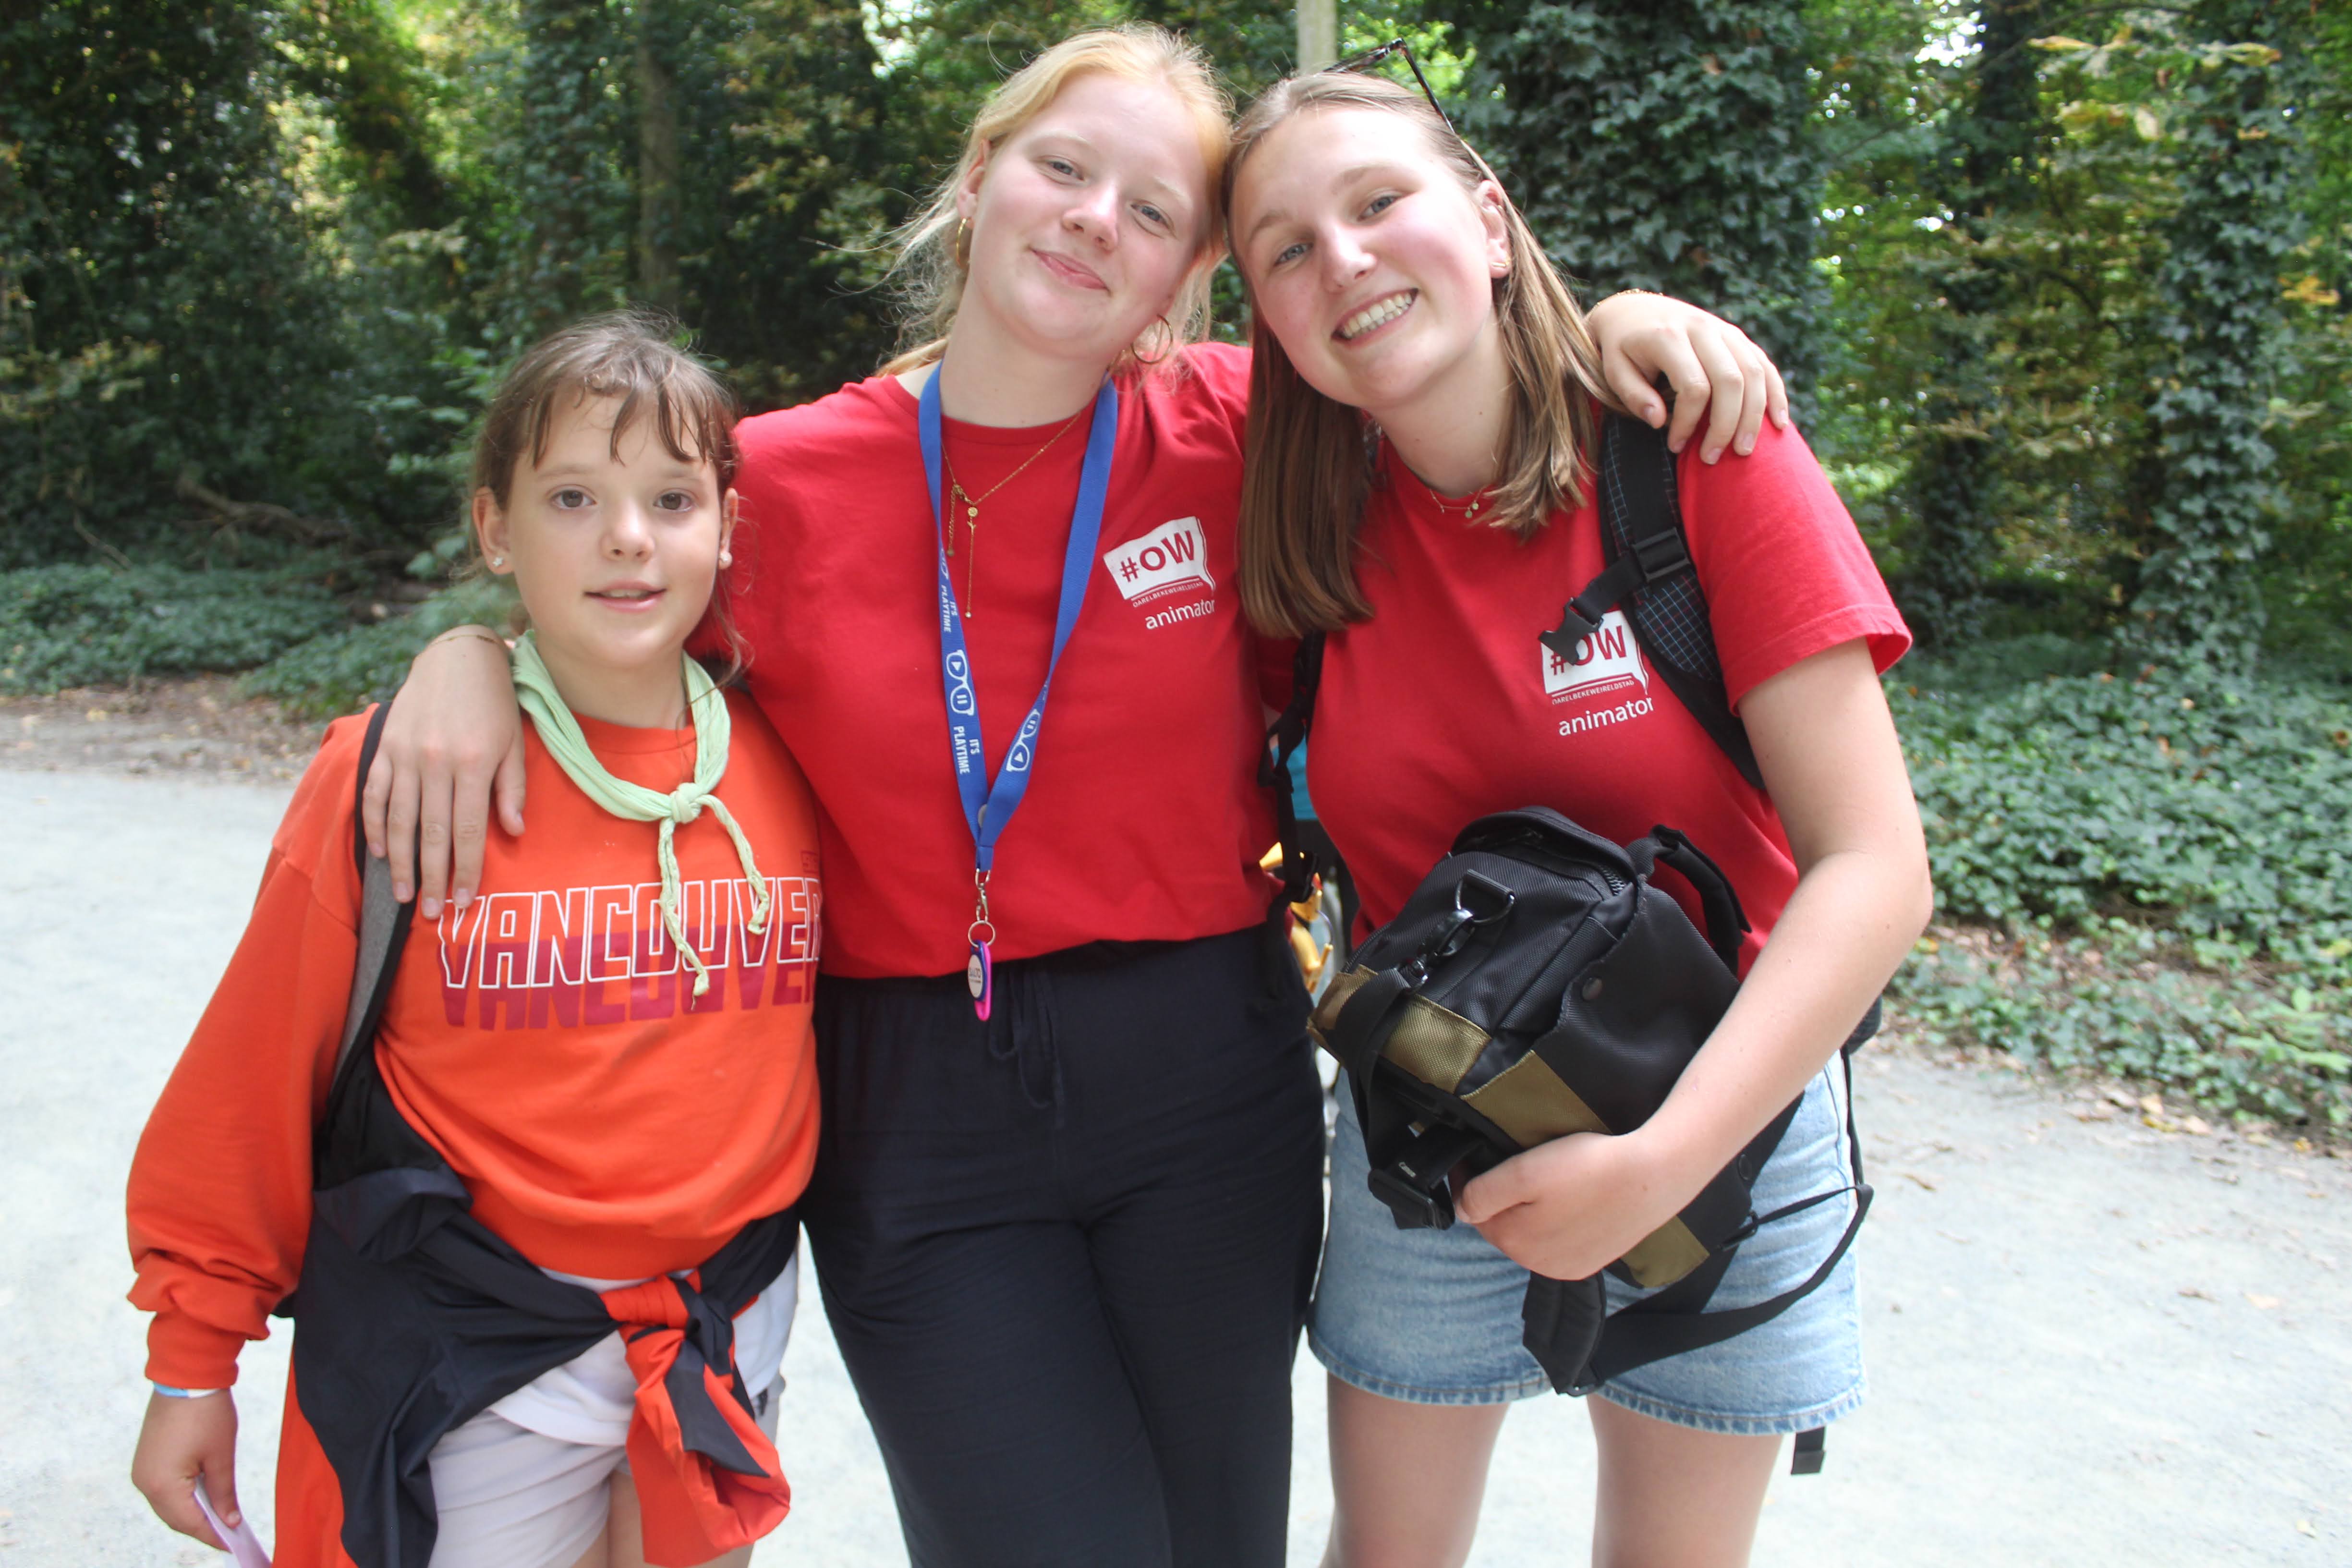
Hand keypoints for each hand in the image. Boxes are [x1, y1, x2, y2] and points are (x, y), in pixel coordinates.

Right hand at [131, 1390, 239, 1548]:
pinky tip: (205, 1495)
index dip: (212, 1535)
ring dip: (193, 1511)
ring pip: (169, 1505)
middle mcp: (144, 1483)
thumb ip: (224, 1493)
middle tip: (231, 1532)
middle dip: (202, 1526)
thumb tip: (230, 1521)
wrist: (186, 1376)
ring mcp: (142, 1471)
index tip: (233, 1543)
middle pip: (176, 1517)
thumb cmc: (206, 1414)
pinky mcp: (146, 1460)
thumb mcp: (221, 1456)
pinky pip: (164, 1489)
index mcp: (162, 1486)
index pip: (189, 1523)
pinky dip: (184, 1496)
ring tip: (222, 1515)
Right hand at [360, 629, 526, 918]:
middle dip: (431, 877)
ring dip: (400, 862)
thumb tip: (514, 833)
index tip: (463, 901)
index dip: (466, 869)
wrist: (456, 656)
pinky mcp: (385, 747)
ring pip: (400, 820)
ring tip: (403, 895)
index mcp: (475, 762)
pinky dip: (376, 825)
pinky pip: (376, 794)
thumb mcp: (515, 743)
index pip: (468, 829)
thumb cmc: (495, 703)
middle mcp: (436, 761)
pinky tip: (380, 853)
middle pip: (432, 832)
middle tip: (431, 913)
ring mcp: (406, 754)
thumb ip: (512, 789)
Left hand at [1456, 1128, 1706, 1282]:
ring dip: (1528, 1210)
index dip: (1469, 1181)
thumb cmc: (1590, 1168)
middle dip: (1499, 1198)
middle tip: (1512, 1163)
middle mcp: (1540, 1265)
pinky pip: (1560, 1240)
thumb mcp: (1524, 1173)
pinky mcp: (1594, 1259)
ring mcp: (1570, 1266)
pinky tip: (1570, 1198)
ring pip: (1531, 1233)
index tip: (1473, 1155)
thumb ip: (1482, 1194)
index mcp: (1516, 1243)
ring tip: (1544, 1178)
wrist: (1656, 1176)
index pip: (1474, 1212)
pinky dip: (1556, 1220)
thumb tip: (1461, 1208)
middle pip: (1502, 1226)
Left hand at [1582, 292, 1789, 463]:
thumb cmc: (1621, 349)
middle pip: (1731, 380)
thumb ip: (1634, 396)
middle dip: (1726, 425)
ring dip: (1753, 415)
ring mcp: (1724, 330)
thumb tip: (1660, 422)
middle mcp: (1702, 328)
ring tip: (1744, 450)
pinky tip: (1778, 423)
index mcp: (1669, 336)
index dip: (1688, 422)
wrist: (1633, 311)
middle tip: (1713, 458)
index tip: (1674, 446)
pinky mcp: (1737, 336)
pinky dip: (1775, 393)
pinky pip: (1764, 364)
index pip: (1693, 386)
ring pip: (1753, 373)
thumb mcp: (1615, 371)